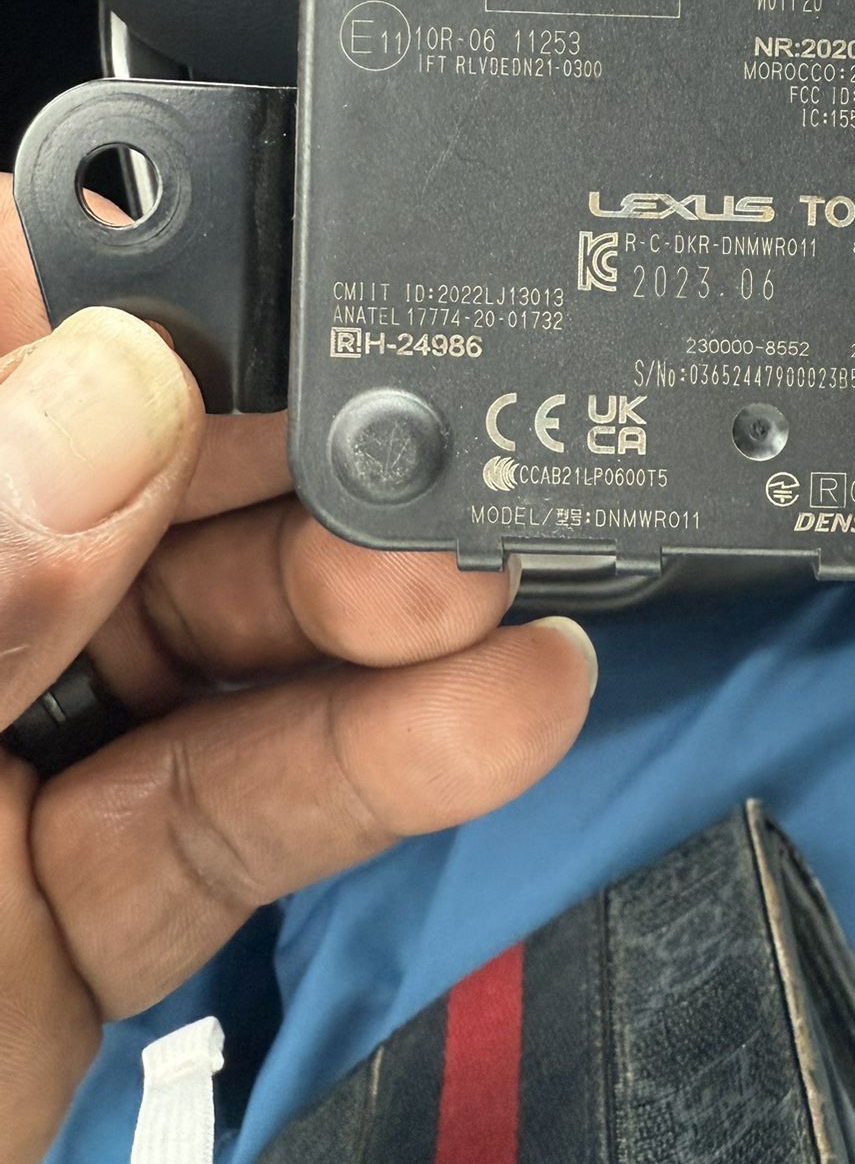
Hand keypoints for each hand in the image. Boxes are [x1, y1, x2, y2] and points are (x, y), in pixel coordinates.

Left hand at [0, 179, 595, 1163]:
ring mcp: (19, 748)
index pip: (8, 330)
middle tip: (437, 479)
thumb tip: (116, 390)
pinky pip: (257, 797)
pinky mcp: (100, 884)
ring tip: (493, 605)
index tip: (300, 279)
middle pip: (157, 477)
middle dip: (313, 469)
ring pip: (232, 638)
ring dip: (387, 621)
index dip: (148, 289)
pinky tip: (498, 713)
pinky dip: (389, 762)